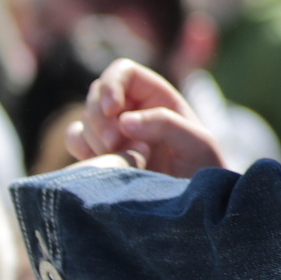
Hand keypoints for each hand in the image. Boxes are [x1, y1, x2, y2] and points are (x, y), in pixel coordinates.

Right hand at [66, 60, 224, 178]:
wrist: (193, 208)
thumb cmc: (205, 172)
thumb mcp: (198, 145)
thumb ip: (167, 125)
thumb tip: (124, 121)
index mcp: (158, 98)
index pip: (124, 71)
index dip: (113, 84)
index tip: (112, 110)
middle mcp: (132, 110)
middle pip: (97, 93)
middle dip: (100, 119)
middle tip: (115, 145)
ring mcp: (114, 132)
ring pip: (85, 119)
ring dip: (94, 138)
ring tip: (122, 162)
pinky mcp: (101, 154)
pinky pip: (75, 140)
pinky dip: (82, 150)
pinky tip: (104, 164)